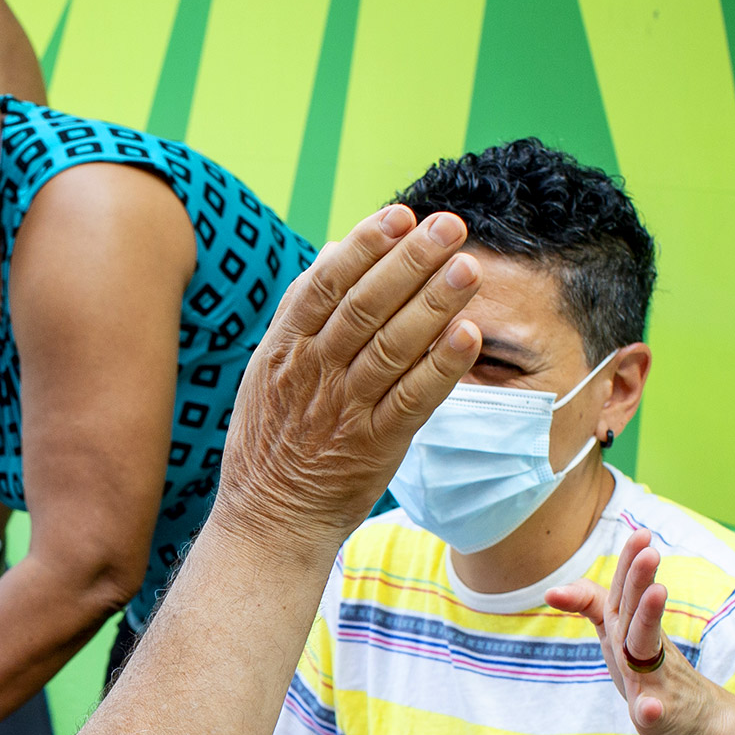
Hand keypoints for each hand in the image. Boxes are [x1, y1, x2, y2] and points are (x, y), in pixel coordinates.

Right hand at [217, 206, 483, 552]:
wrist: (270, 519)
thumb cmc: (272, 439)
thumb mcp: (266, 369)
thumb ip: (301, 310)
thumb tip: (334, 248)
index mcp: (284, 349)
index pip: (325, 285)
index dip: (365, 246)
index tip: (401, 214)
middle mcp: (312, 374)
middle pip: (364, 307)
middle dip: (409, 262)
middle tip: (449, 226)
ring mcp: (344, 410)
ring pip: (392, 348)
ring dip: (433, 305)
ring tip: (468, 268)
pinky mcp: (374, 445)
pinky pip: (412, 400)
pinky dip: (441, 367)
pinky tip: (468, 334)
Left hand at [546, 530, 734, 734]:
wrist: (698, 718)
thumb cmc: (648, 669)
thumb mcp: (618, 631)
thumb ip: (591, 602)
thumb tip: (551, 590)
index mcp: (630, 627)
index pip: (625, 592)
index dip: (628, 564)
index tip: (641, 533)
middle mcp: (645, 646)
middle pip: (638, 608)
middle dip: (640, 578)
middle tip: (650, 550)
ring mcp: (656, 679)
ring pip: (649, 647)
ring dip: (650, 619)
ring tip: (656, 592)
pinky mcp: (662, 714)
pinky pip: (655, 711)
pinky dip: (651, 708)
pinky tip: (648, 707)